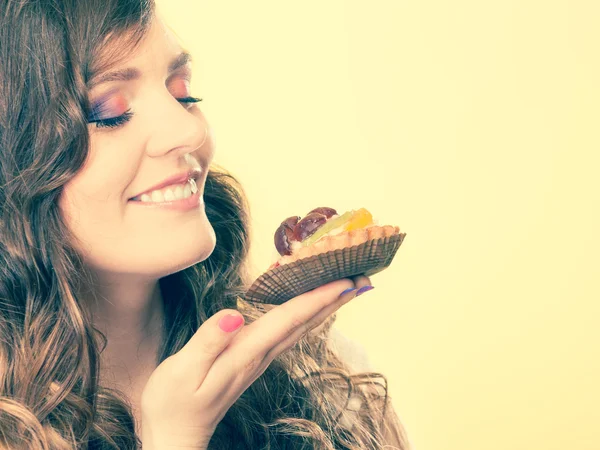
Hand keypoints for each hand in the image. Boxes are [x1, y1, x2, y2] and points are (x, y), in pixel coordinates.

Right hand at [140, 275, 371, 448]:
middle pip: (304, 323)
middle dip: (332, 300)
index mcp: (246, 354)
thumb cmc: (173, 404)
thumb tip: (234, 314)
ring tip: (345, 289)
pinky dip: (303, 316)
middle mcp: (260, 356)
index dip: (316, 299)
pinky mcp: (252, 361)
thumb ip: (208, 342)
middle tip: (361, 278)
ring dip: (323, 308)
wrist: (175, 436)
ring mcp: (258, 360)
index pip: (289, 320)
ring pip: (299, 328)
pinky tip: (308, 308)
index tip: (344, 281)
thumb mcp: (182, 372)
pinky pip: (287, 333)